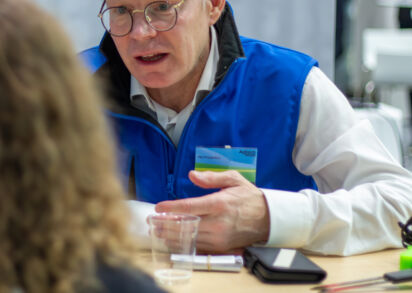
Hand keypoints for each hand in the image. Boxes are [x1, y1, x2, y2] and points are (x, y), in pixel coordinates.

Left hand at [154, 170, 269, 253]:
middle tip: (152, 221)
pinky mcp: (223, 247)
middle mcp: (219, 222)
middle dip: (166, 224)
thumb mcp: (233, 179)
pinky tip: (174, 240)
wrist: (269, 219)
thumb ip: (211, 177)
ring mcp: (220, 237)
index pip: (189, 207)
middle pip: (186, 225)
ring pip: (190, 238)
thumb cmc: (249, 197)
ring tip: (157, 231)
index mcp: (220, 203)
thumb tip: (192, 174)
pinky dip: (185, 243)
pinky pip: (199, 246)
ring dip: (172, 235)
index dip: (171, 208)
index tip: (158, 207)